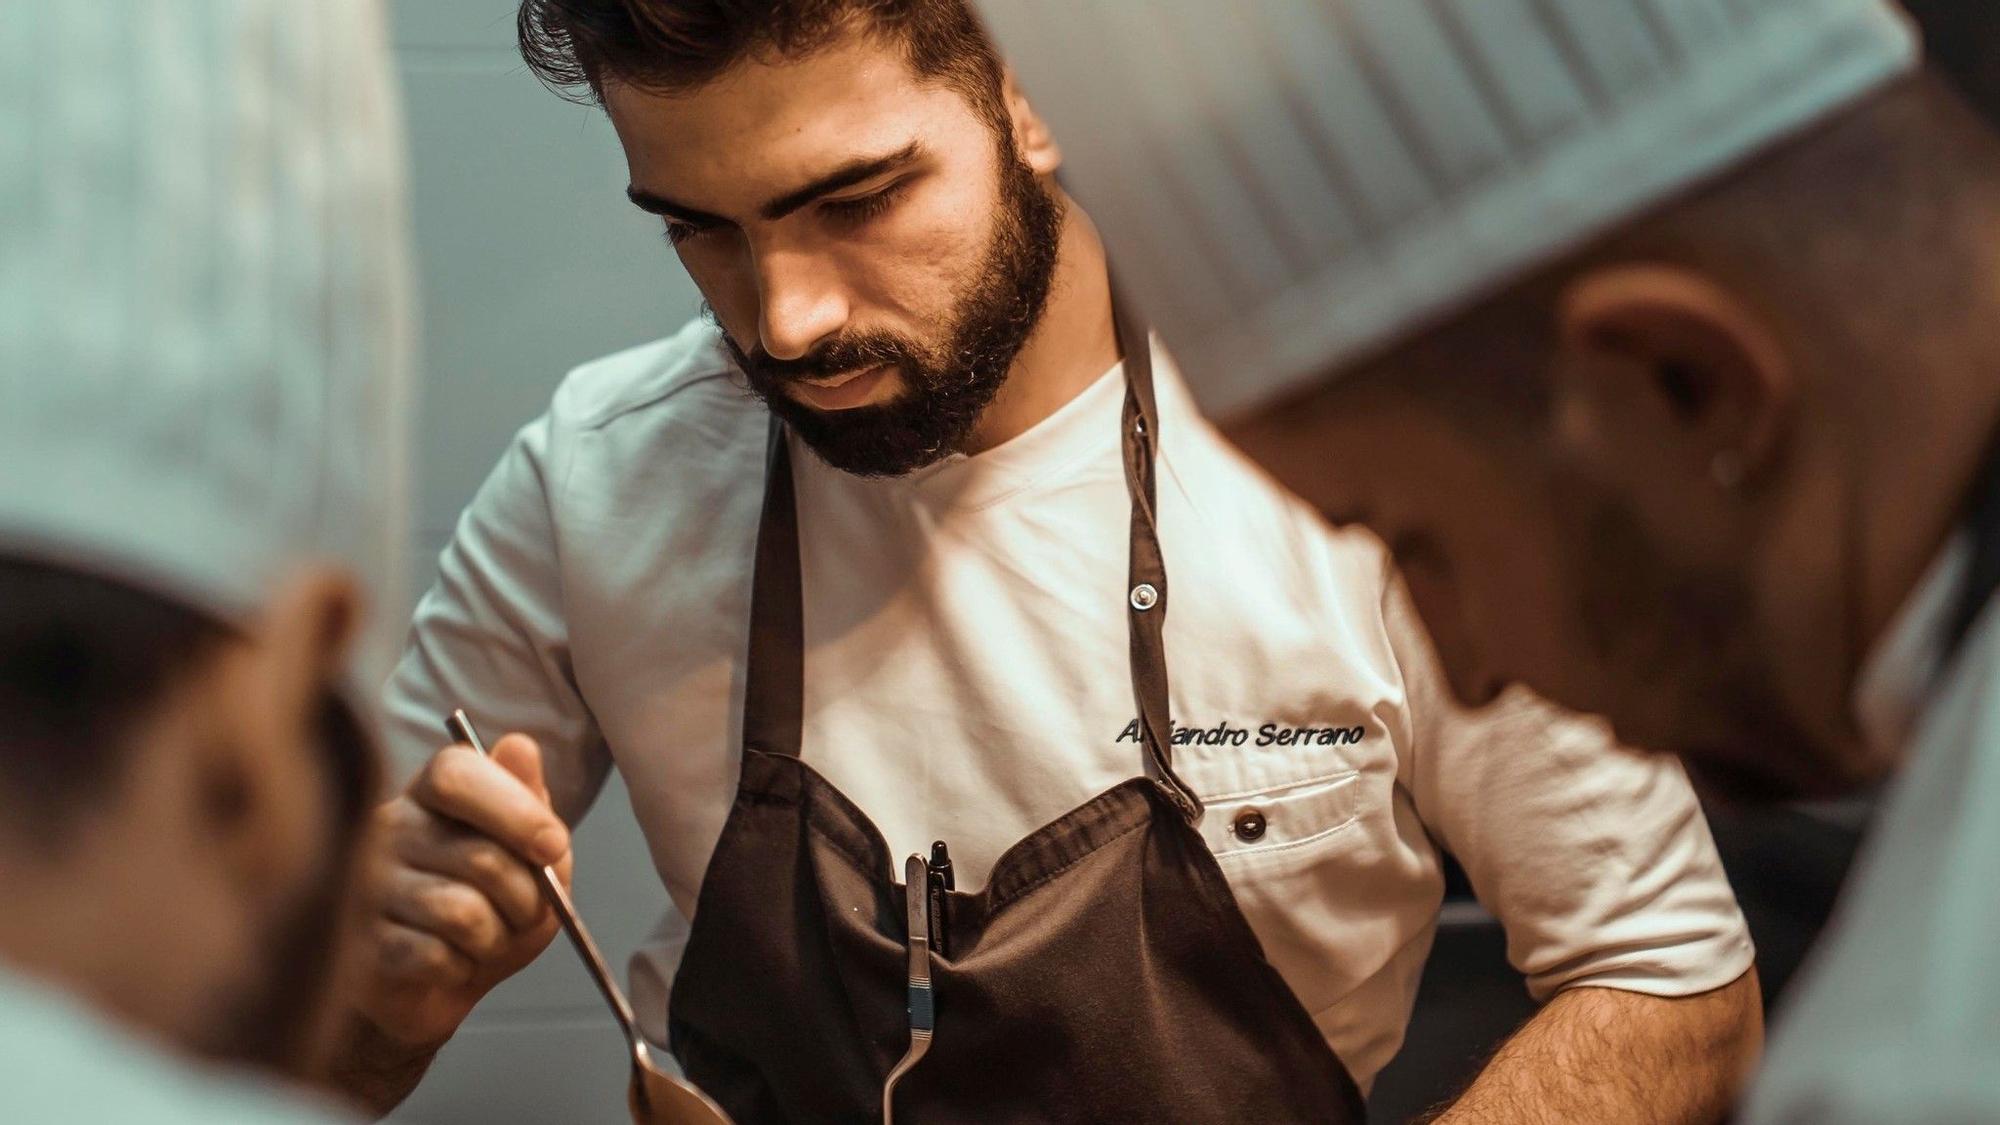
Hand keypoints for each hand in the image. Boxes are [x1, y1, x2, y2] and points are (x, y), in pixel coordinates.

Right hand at [351, 733, 572, 1054]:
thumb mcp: (531, 856)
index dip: (516, 809)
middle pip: (482, 857)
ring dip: (496, 939)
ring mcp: (365, 886)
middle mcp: (388, 828)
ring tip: (486, 941)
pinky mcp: (361, 945)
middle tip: (524, 914)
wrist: (443, 986)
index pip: (456, 772)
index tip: (553, 846)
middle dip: (527, 900)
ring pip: (462, 913)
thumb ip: (531, 805)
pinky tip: (452, 964)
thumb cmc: (492, 909)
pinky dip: (462, 968)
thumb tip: (518, 745)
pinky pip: (435, 957)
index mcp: (429, 793)